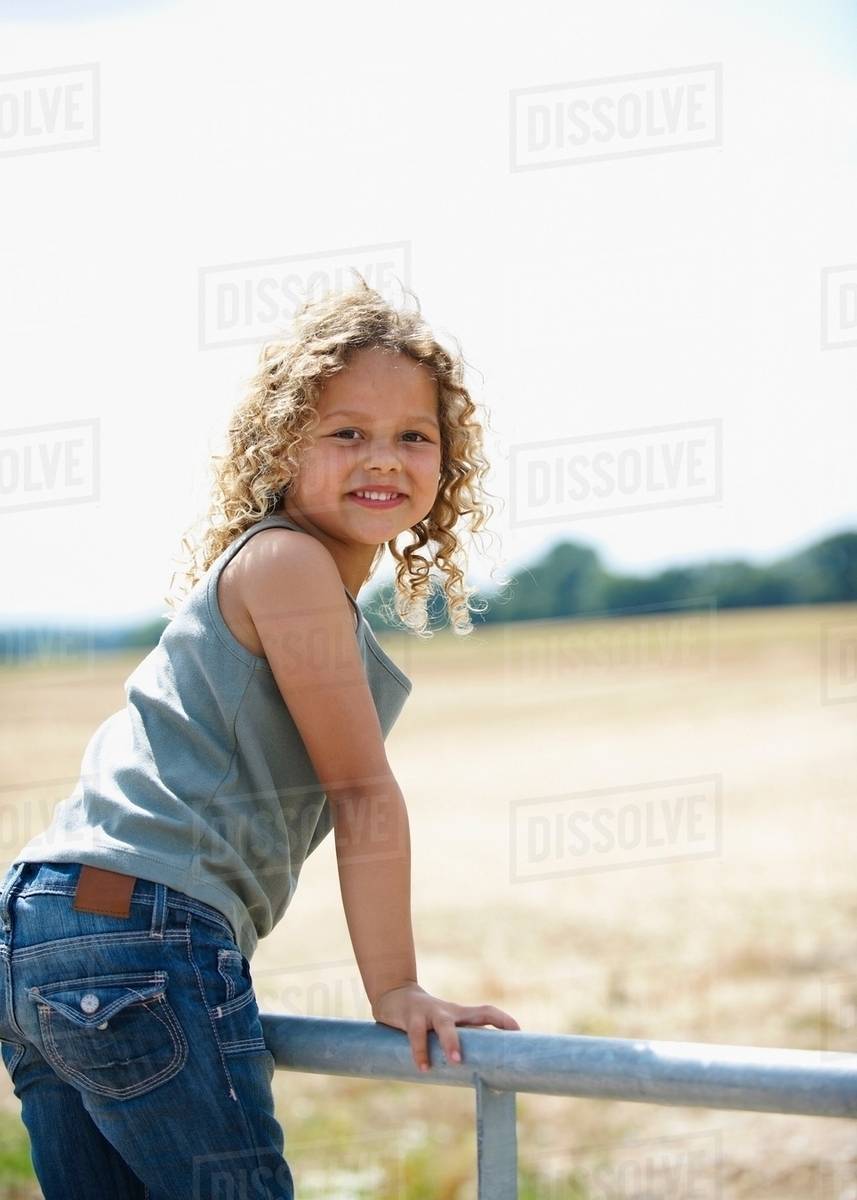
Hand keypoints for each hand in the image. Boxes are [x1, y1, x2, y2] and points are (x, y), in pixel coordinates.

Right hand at [371, 982, 520, 1072]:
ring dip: (451, 1041)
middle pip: (474, 1014)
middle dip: (491, 1025)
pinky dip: (420, 1051)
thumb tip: (473, 1078)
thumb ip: (455, 1045)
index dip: (502, 1019)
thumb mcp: (442, 1028)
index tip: (518, 1031)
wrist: (394, 995)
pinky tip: (422, 1067)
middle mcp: (449, 1011)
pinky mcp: (411, 1017)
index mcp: (460, 1014)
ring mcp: (430, 1012)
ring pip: (444, 1024)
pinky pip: (417, 1035)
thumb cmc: (425, 1019)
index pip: (486, 1011)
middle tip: (497, 1050)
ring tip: (455, 1060)